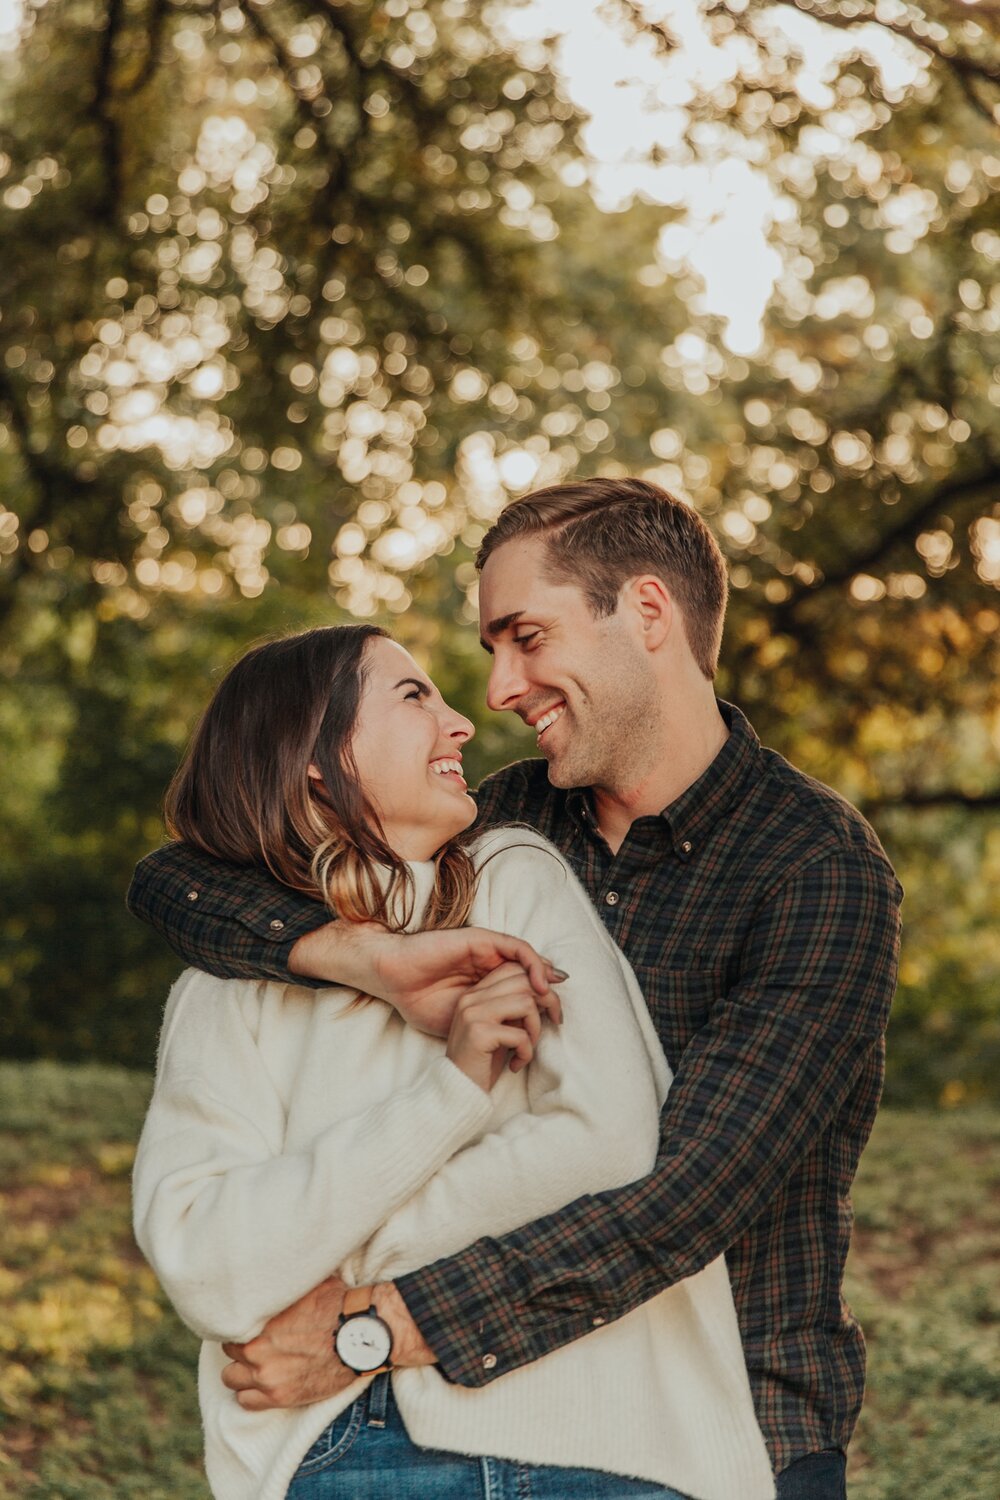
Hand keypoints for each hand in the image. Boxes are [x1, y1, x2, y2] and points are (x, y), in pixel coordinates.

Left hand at [220, 1277, 434, 1410]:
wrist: (361, 1336)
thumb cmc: (338, 1304)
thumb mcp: (309, 1282)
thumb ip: (285, 1282)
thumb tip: (276, 1262)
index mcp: (262, 1319)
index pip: (231, 1324)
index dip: (241, 1324)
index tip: (250, 1325)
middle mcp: (258, 1349)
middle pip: (229, 1350)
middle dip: (241, 1346)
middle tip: (256, 1344)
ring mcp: (267, 1375)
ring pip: (231, 1377)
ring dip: (242, 1371)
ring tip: (257, 1365)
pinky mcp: (280, 1397)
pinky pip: (245, 1401)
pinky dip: (251, 1394)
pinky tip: (262, 1384)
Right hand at [291, 920, 566, 1037]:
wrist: (393, 979)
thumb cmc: (420, 1004)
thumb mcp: (464, 1023)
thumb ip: (491, 1024)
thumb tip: (519, 1038)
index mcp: (483, 981)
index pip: (523, 984)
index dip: (543, 999)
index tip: (556, 1021)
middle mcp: (487, 963)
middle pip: (532, 974)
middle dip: (550, 996)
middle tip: (559, 1018)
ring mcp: (484, 950)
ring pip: (529, 964)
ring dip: (543, 987)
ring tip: (549, 1012)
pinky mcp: (480, 939)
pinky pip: (518, 949)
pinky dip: (534, 965)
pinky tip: (539, 987)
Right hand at [446, 961, 559, 1090]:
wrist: (458, 1092)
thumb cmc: (484, 1062)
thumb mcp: (502, 1028)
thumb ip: (516, 1007)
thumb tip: (549, 991)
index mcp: (475, 993)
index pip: (513, 968)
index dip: (540, 982)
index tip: (552, 1005)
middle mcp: (471, 998)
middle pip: (524, 980)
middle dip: (549, 1000)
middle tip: (556, 1020)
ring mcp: (473, 1014)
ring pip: (526, 1002)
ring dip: (536, 1029)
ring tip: (527, 1047)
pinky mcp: (479, 1034)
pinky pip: (520, 1035)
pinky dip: (526, 1052)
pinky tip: (516, 1065)